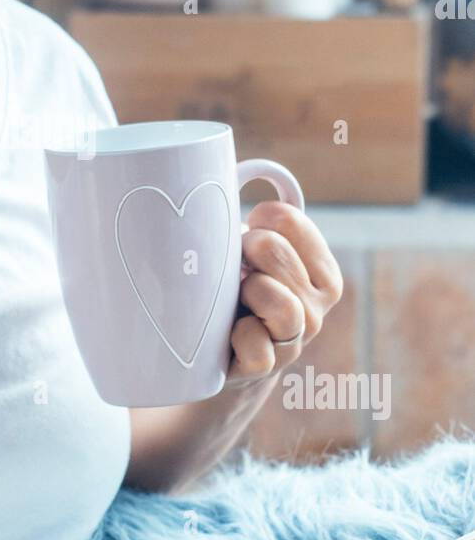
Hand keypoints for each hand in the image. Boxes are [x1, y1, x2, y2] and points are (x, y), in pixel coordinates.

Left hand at [226, 200, 343, 384]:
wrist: (217, 361)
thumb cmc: (233, 296)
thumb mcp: (247, 257)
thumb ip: (254, 221)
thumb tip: (231, 172)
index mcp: (322, 271)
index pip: (289, 219)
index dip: (256, 220)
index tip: (245, 234)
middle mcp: (318, 305)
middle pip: (272, 251)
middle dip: (242, 252)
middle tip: (233, 268)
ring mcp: (296, 339)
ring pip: (277, 301)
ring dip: (246, 292)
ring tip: (235, 300)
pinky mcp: (267, 367)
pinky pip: (254, 344)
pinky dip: (237, 336)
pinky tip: (229, 336)